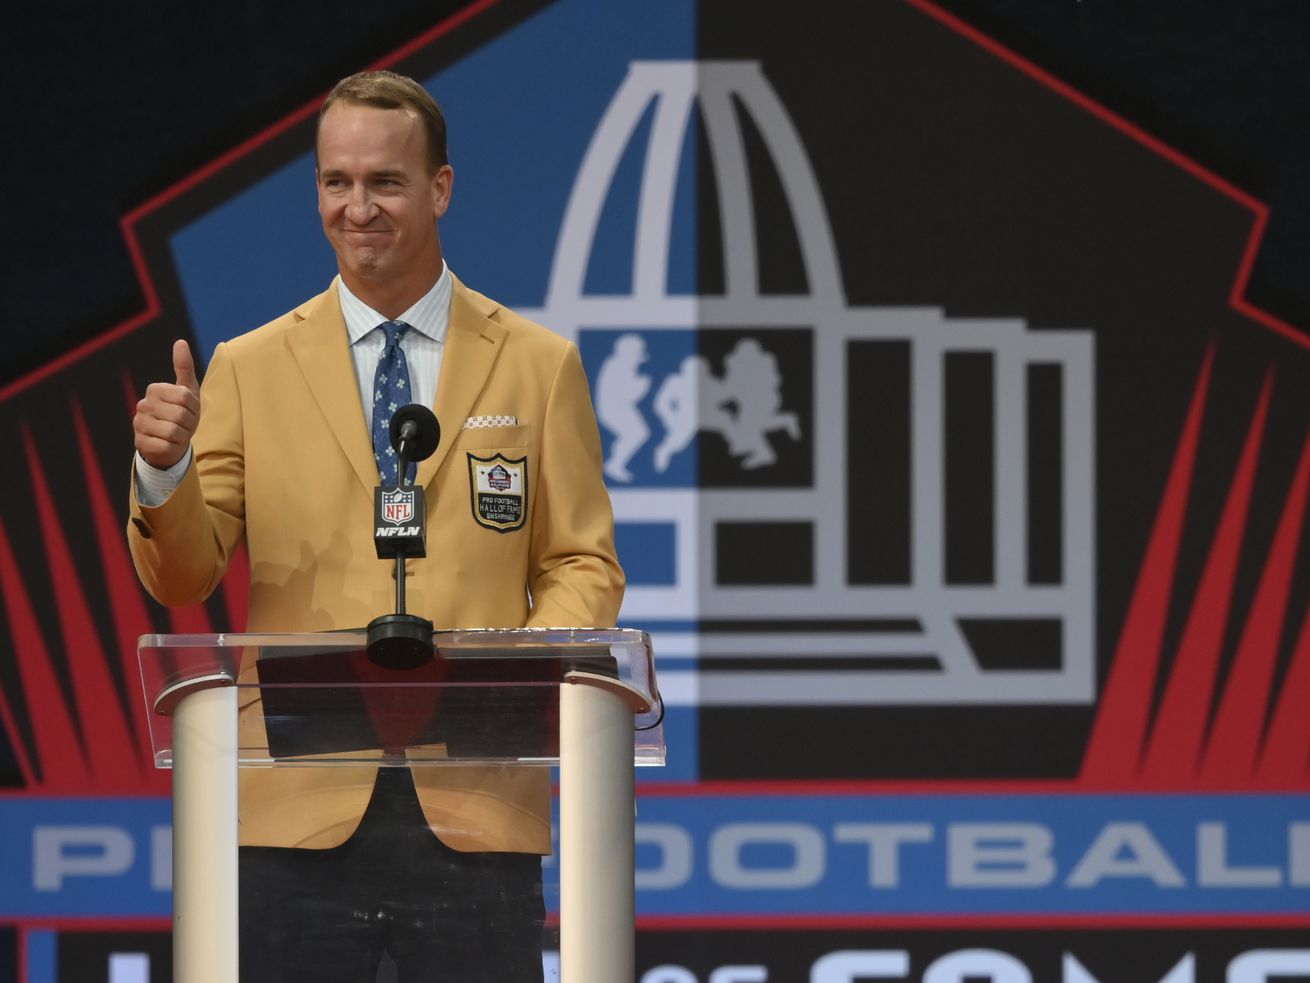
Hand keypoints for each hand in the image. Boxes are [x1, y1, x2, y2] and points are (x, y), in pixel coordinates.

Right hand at [134, 339, 200, 469]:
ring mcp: (139, 424)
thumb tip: (180, 342)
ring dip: (182, 436)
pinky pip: (166, 446)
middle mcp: (143, 405)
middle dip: (189, 423)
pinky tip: (168, 444)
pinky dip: (173, 447)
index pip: (185, 397)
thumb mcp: (188, 390)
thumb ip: (184, 366)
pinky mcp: (140, 443)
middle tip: (184, 425)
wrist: (173, 441)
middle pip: (180, 415)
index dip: (193, 408)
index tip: (189, 410)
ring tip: (177, 434)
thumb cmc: (182, 414)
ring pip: (173, 431)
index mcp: (155, 389)